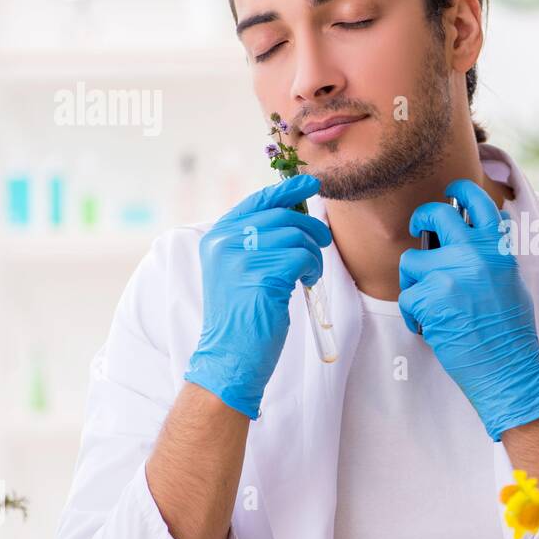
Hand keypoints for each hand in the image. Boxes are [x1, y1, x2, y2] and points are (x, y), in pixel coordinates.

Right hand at [184, 174, 330, 418]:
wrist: (229, 356)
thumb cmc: (241, 316)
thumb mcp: (238, 269)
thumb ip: (256, 241)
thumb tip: (293, 213)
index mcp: (217, 237)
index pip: (258, 201)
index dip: (287, 190)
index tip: (311, 183)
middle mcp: (224, 241)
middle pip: (282, 216)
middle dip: (310, 228)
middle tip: (321, 243)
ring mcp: (240, 257)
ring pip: (296, 236)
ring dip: (313, 254)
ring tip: (308, 274)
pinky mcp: (261, 275)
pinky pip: (302, 257)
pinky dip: (312, 268)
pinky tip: (306, 283)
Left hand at [398, 179, 538, 440]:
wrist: (509, 367)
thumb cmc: (510, 332)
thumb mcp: (510, 280)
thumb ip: (491, 255)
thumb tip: (471, 236)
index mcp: (498, 249)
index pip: (478, 202)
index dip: (460, 190)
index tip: (450, 192)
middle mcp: (475, 253)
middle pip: (435, 215)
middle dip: (421, 219)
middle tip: (419, 229)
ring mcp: (451, 272)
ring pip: (412, 260)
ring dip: (415, 281)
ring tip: (431, 304)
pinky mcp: (430, 295)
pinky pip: (407, 296)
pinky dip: (413, 314)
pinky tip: (429, 326)